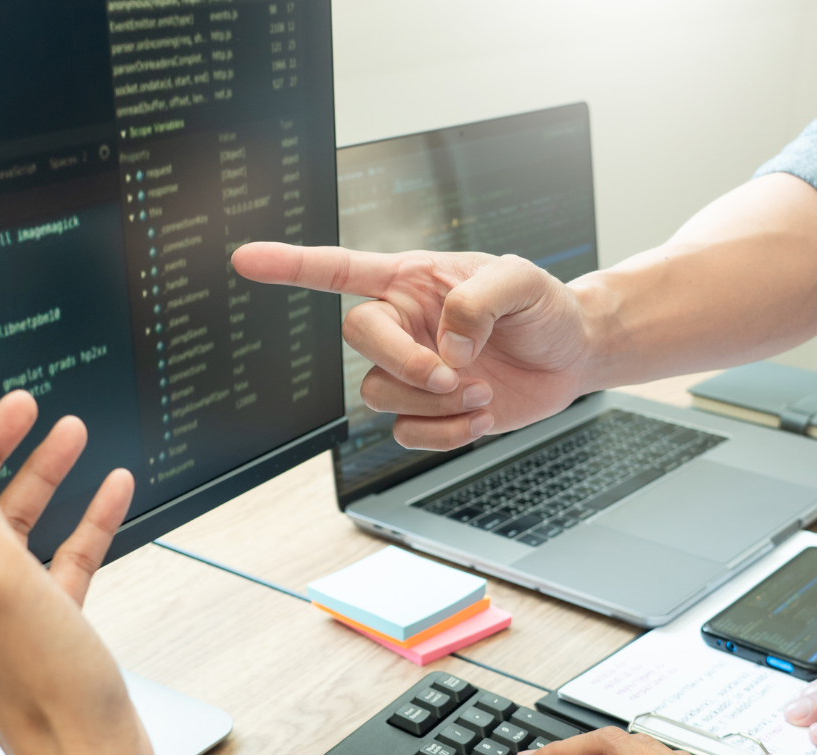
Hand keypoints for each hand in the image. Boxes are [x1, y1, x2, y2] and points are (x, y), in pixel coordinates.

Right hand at [231, 242, 600, 448]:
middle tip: (453, 374)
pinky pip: (407, 433)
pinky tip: (479, 415)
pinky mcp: (426, 413)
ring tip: (480, 391)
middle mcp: (402, 325)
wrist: (571, 355)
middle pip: (357, 340)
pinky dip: (446, 433)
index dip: (290, 265)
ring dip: (433, 401)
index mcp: (412, 280)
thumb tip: (445, 344)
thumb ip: (478, 300)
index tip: (245, 260)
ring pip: (379, 394)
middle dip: (405, 362)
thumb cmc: (544, 307)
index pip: (338, 270)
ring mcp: (411, 371)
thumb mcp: (522, 280)